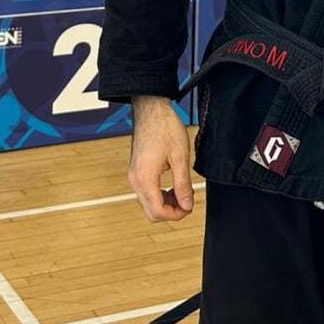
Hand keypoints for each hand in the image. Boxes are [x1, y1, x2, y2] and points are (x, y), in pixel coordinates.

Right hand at [128, 95, 194, 222]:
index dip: (176, 215)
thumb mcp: (180, 156)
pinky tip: (173, 186)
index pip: (158, 211)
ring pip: (148, 204)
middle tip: (187, 201)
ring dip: (165, 204)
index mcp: (145, 177)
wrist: (151, 109)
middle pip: (151, 212)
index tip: (189, 207)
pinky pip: (146, 193)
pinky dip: (159, 195)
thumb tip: (187, 205)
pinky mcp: (136, 170)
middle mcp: (135, 179)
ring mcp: (134, 175)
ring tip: (182, 192)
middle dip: (171, 212)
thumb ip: (183, 184)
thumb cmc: (164, 127)